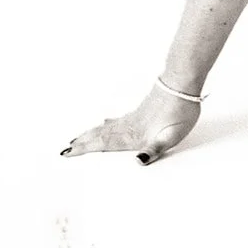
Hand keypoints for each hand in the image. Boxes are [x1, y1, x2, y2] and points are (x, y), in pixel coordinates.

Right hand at [60, 81, 202, 164]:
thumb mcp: (172, 136)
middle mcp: (130, 126)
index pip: (104, 144)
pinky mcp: (140, 111)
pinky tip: (104, 122)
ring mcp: (134, 117)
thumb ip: (154, 150)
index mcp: (135, 135)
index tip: (68, 152)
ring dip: (91, 134)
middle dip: (82, 143)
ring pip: (106, 127)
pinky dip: (106, 124)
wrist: (182, 85)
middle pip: (100, 136)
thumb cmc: (180, 111)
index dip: (86, 149)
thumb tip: (138, 162)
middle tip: (65, 149)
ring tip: (77, 138)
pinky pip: (117, 121)